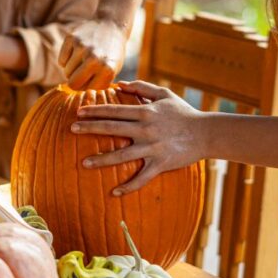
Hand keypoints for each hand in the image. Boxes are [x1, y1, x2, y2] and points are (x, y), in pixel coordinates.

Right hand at [58, 17, 127, 88]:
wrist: (112, 27)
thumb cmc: (110, 54)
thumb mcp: (112, 71)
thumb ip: (98, 85)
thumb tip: (79, 99)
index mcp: (108, 70)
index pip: (86, 91)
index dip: (86, 88)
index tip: (90, 82)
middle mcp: (95, 58)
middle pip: (72, 84)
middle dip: (75, 82)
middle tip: (81, 76)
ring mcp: (82, 47)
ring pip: (66, 72)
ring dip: (72, 70)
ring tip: (82, 63)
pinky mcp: (72, 38)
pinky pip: (61, 61)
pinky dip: (66, 61)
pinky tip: (76, 54)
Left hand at [72, 81, 204, 193]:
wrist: (206, 133)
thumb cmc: (183, 112)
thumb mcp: (164, 94)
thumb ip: (142, 87)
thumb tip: (119, 84)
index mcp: (145, 112)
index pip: (114, 110)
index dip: (95, 110)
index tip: (78, 112)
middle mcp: (145, 129)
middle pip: (112, 128)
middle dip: (90, 128)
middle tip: (72, 129)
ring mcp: (152, 147)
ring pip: (122, 155)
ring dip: (102, 159)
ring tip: (84, 163)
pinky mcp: (160, 164)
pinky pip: (141, 178)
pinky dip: (128, 187)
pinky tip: (114, 193)